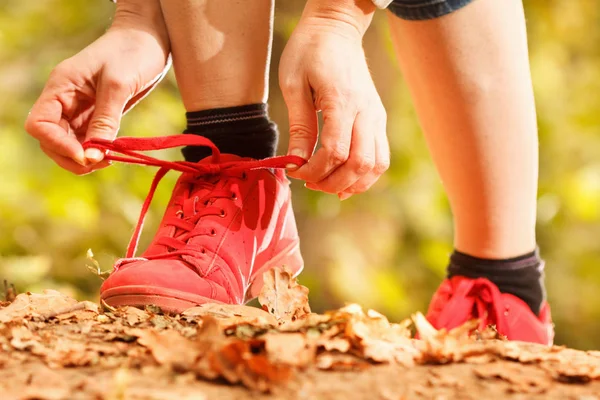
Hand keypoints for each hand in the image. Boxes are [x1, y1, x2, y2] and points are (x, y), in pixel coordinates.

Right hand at [24, 0, 169, 173]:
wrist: (150, 38)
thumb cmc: (133, 52)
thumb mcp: (118, 85)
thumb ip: (105, 120)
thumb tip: (93, 155)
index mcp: (61, 86)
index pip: (39, 124)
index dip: (56, 144)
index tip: (84, 155)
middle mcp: (65, 100)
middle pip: (51, 140)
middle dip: (71, 156)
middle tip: (100, 162)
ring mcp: (80, 109)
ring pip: (69, 144)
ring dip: (84, 157)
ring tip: (108, 160)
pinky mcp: (97, 115)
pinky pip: (88, 140)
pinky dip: (96, 151)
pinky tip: (112, 153)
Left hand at [279, 0, 388, 199]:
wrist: (337, 29)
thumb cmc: (310, 51)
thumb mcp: (293, 84)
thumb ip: (299, 126)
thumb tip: (296, 160)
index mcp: (342, 101)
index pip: (334, 151)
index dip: (313, 169)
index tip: (293, 170)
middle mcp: (366, 112)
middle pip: (359, 164)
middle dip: (331, 182)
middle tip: (308, 182)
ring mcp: (376, 116)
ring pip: (376, 165)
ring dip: (352, 183)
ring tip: (327, 184)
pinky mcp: (378, 119)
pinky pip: (380, 156)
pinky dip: (365, 175)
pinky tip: (345, 180)